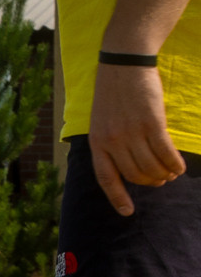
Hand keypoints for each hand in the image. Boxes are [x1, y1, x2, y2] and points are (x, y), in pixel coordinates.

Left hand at [88, 59, 185, 214]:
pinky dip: (174, 163)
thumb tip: (125, 167)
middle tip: (159, 179)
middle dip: (149, 182)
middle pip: (135, 175)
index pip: (106, 178)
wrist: (124, 63)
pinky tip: (179, 167)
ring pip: (152, 167)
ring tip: (170, 173)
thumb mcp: (101, 120)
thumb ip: (110, 142)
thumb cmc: (114, 92)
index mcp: (97, 141)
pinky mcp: (152, 123)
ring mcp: (132, 132)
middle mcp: (112, 140)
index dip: (117, 198)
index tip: (127, 212)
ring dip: (164, 174)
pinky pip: (166, 153)